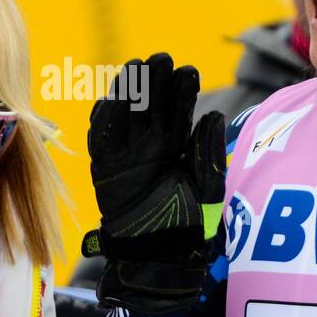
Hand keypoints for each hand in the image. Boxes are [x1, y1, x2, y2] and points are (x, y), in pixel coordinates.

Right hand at [84, 52, 225, 313]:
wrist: (162, 259)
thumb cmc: (188, 227)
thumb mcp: (207, 186)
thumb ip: (208, 152)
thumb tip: (213, 113)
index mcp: (174, 149)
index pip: (176, 112)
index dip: (180, 91)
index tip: (188, 70)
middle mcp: (148, 149)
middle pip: (149, 107)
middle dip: (153, 82)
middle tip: (161, 58)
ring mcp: (125, 158)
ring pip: (125, 117)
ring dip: (129, 93)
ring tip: (137, 68)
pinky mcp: (106, 172)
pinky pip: (102, 142)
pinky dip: (104, 122)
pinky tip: (112, 100)